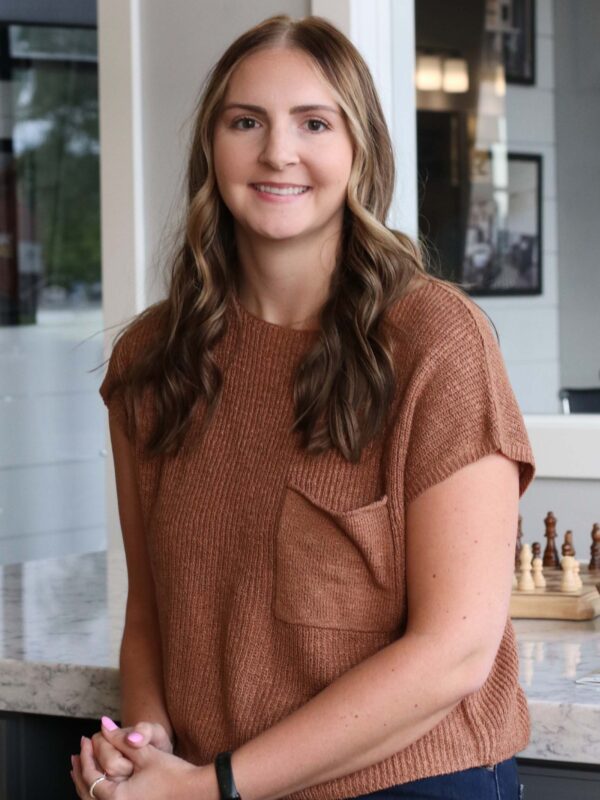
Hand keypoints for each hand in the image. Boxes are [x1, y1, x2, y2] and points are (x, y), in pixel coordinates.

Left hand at [71, 729, 209, 799]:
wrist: (194, 792)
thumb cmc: (173, 775)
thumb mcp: (146, 753)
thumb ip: (122, 739)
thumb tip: (103, 725)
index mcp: (116, 798)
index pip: (90, 775)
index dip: (87, 755)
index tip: (86, 739)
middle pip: (86, 793)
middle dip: (80, 770)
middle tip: (77, 753)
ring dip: (85, 782)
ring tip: (80, 768)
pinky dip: (97, 791)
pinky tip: (100, 781)